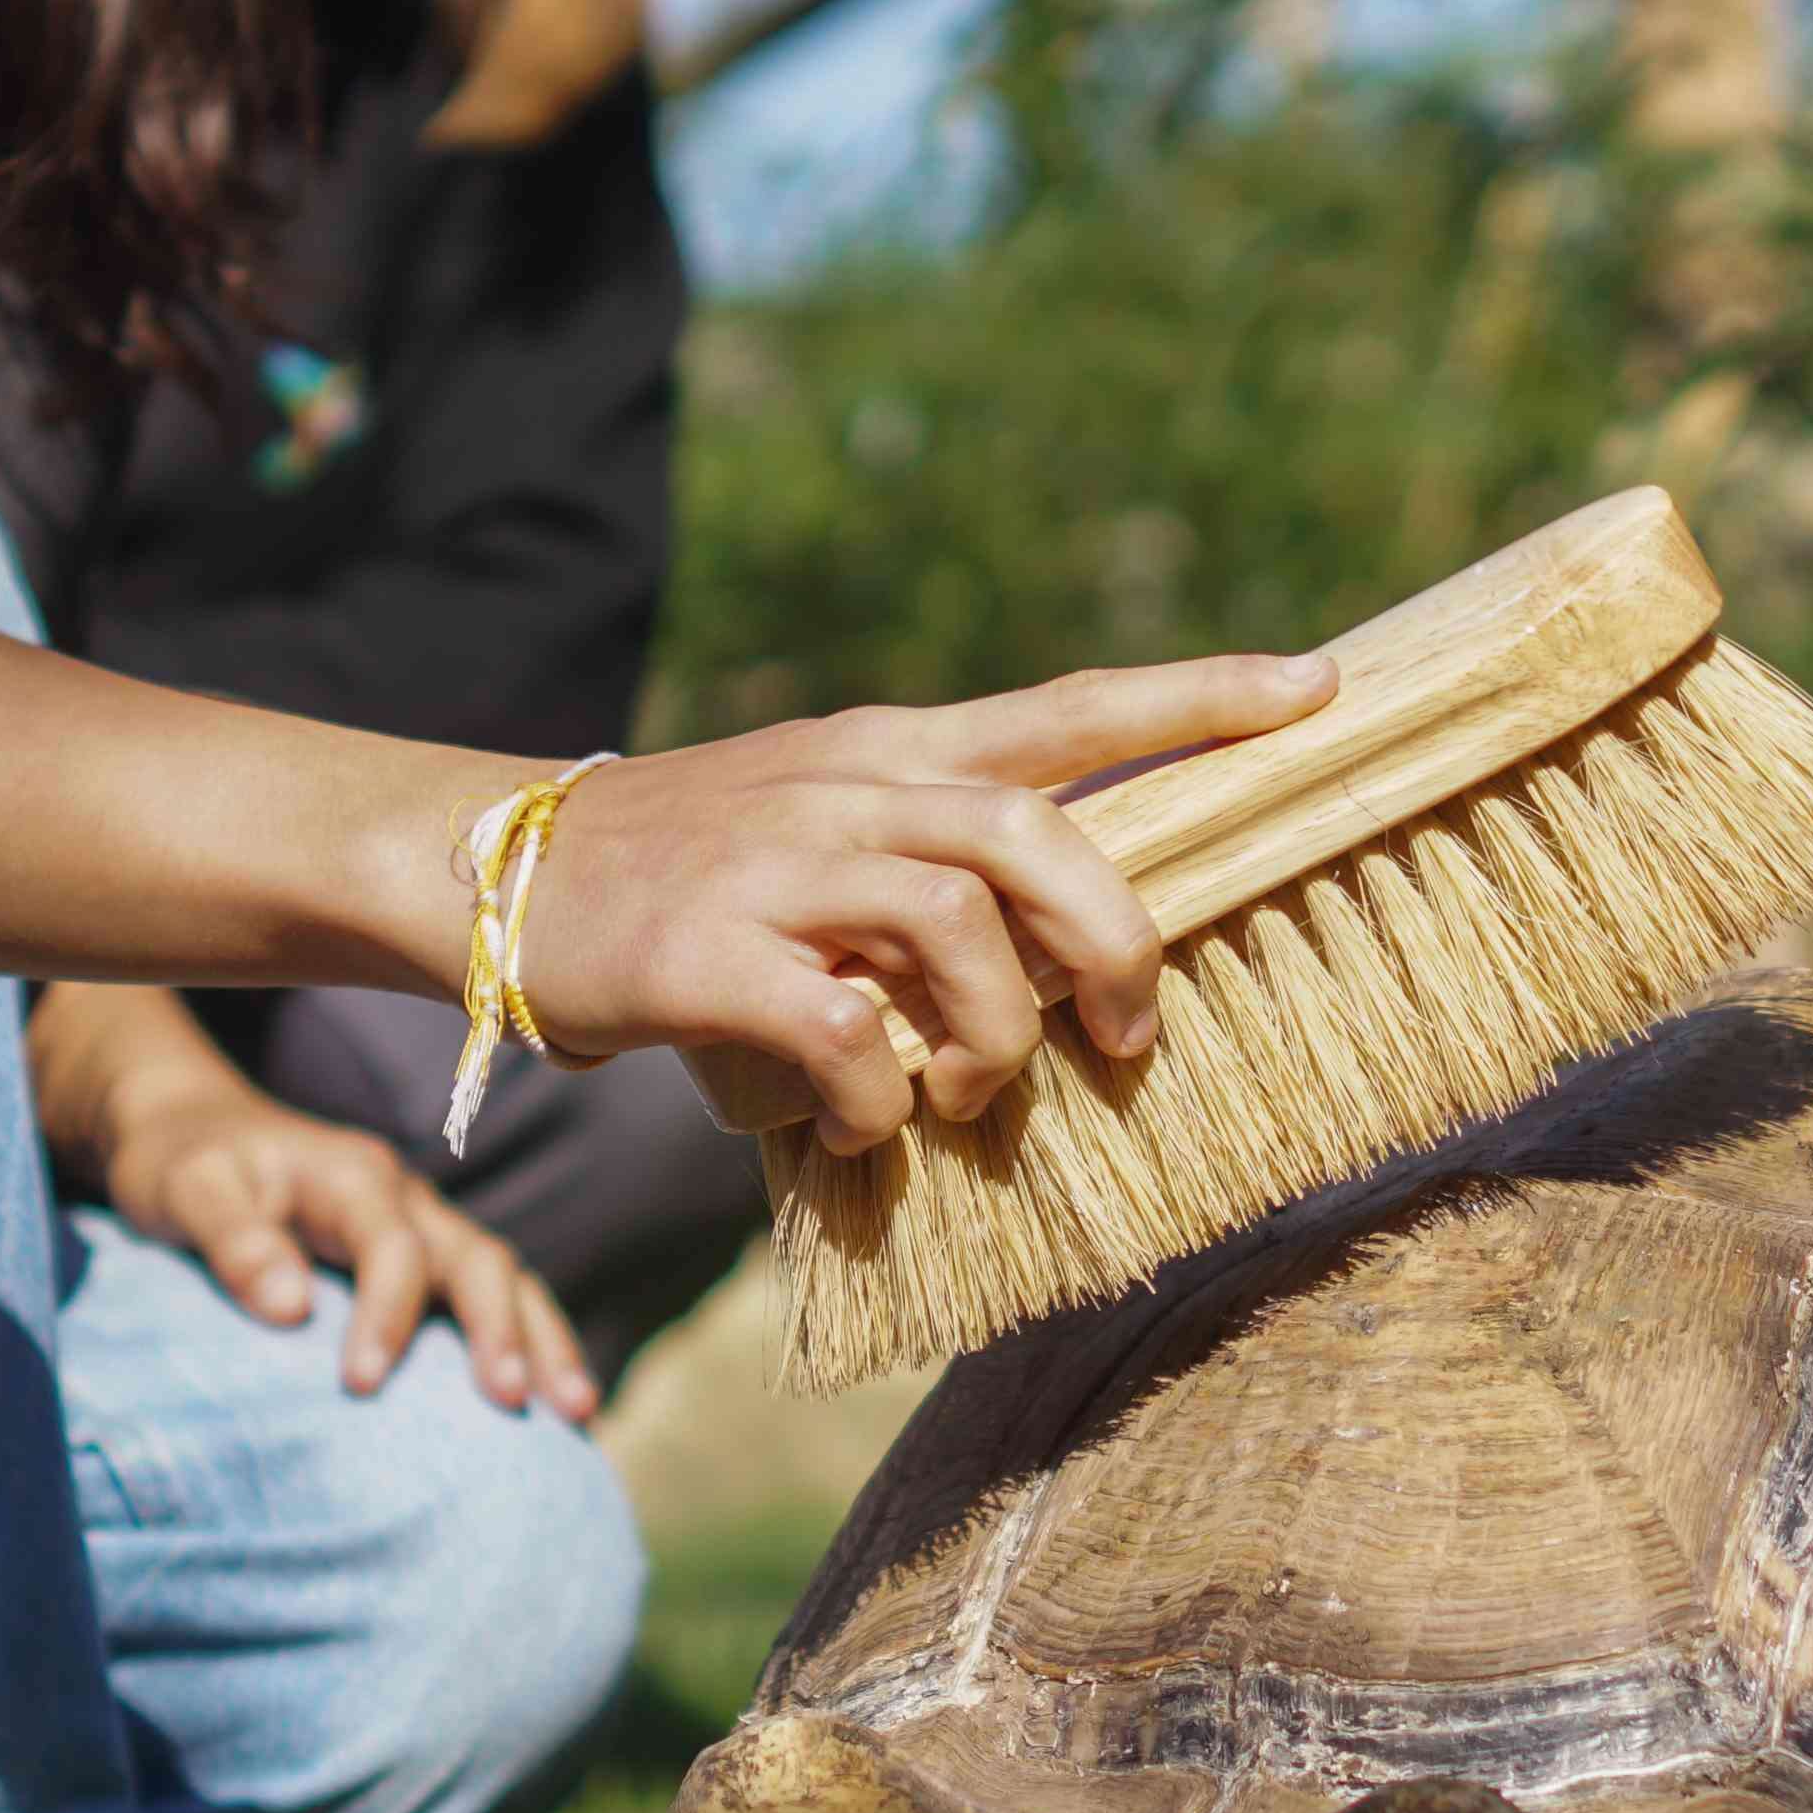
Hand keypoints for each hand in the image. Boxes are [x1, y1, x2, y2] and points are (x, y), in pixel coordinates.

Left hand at [90, 1056, 594, 1415]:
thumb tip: (292, 1310)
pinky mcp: (423, 1258)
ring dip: (543, 1342)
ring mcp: (422, 1227)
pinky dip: (530, 1343)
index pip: (392, 1250)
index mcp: (355, 1179)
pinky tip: (554, 1404)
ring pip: (505, 1278)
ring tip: (578, 1416)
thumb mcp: (187, 1191)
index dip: (386, 1318)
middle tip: (512, 1404)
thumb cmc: (183, 1164)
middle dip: (502, 1331)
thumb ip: (234, 1242)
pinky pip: (495, 1296)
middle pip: (478, 1259)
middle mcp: (404, 1198)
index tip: (358, 1387)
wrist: (192, 1129)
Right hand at [494, 651, 1335, 1153]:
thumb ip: (933, 868)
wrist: (497, 867)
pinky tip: (864, 1127)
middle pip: (1037, 834)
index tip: (1314, 686)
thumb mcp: (820, 828)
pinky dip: (878, 1100)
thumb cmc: (690, 872)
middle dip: (1113, 943)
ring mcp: (777, 868)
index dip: (1196, 696)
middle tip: (1127, 1033)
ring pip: (955, 932)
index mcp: (891, 752)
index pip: (1068, 709)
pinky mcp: (706, 956)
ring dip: (995, 1041)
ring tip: (969, 1098)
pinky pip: (840, 1035)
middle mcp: (847, 791)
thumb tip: (1058, 958)